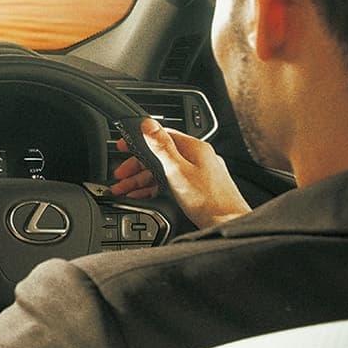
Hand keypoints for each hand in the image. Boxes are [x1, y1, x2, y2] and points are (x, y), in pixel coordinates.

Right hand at [111, 117, 251, 229]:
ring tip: (125, 189)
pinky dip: (155, 187)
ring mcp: (198, 172)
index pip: (161, 136)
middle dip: (136, 166)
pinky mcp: (197, 187)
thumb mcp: (178, 170)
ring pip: (164, 170)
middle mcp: (198, 157)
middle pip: (160, 155)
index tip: (123, 146)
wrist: (227, 224)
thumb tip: (148, 123)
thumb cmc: (208, 201)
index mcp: (194, 148)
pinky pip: (171, 182)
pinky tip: (143, 195)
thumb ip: (162, 146)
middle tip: (120, 175)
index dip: (139, 141)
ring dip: (142, 179)